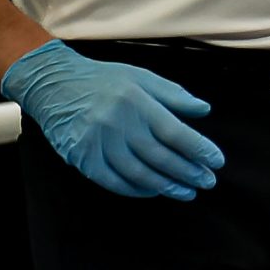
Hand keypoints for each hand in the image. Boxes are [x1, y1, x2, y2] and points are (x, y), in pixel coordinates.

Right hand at [0, 40, 223, 199]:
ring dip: (166, 186)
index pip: (175, 133)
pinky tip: (153, 192)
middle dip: (188, 172)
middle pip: (160, 156)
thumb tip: (205, 110)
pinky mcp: (80, 157)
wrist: (52, 82)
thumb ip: (174, 95)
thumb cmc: (103, 79)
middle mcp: (117, 124)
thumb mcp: (142, 77)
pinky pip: (111, 180)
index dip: (199, 150)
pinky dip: (134, 190)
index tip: (217, 161)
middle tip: (208, 182)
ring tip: (187, 192)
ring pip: (137, 173)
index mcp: (136, 102)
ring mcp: (96, 142)